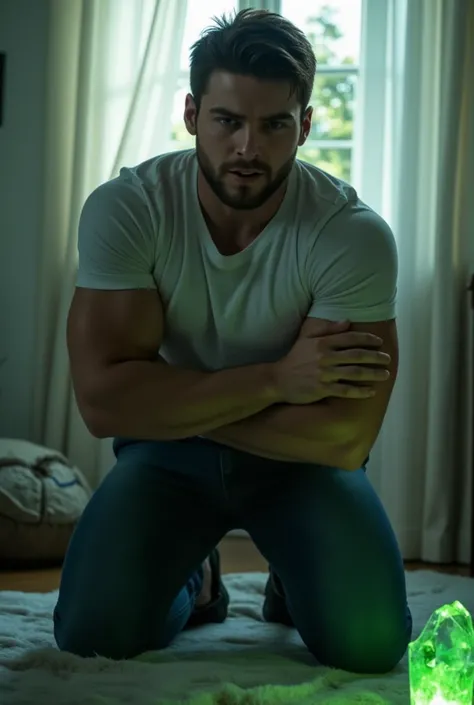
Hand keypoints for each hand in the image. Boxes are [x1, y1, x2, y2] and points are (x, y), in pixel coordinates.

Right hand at [272, 320, 390, 404]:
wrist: (278, 379)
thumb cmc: (295, 358)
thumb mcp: (307, 338)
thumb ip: (327, 329)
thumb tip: (347, 321)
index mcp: (323, 343)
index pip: (350, 338)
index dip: (368, 339)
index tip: (380, 342)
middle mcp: (325, 357)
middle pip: (357, 355)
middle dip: (376, 357)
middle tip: (388, 359)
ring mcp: (324, 374)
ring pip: (355, 373)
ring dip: (373, 374)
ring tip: (385, 374)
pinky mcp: (322, 389)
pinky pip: (345, 390)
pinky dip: (360, 391)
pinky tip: (371, 391)